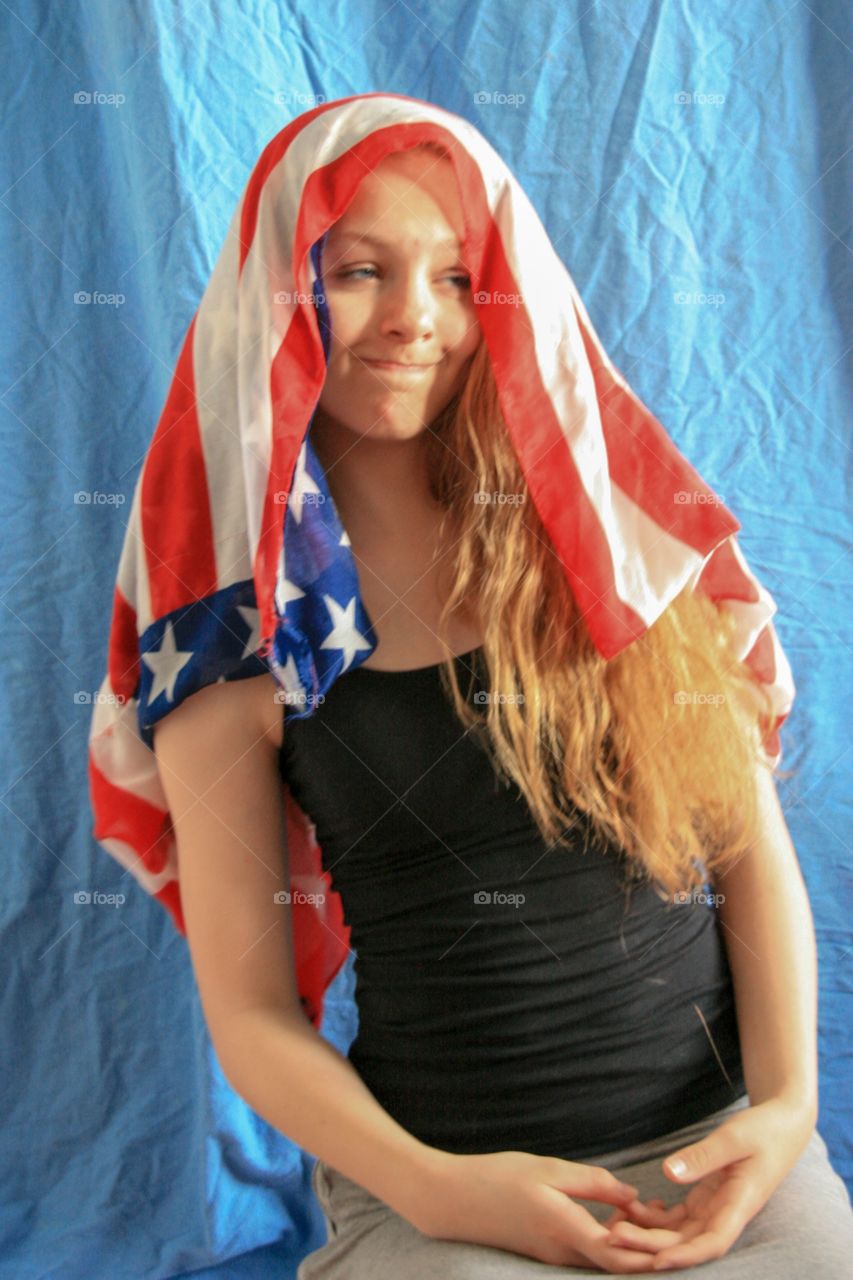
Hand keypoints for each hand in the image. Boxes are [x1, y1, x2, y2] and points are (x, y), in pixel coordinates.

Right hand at [414, 1147, 689, 1271]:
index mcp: (564, 1229)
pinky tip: (624, 1218)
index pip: (619, 1254)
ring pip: (604, 1258)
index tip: (683, 1243)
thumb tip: (632, 1195)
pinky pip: (588, 1252)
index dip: (652, 1254)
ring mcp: (554, 1254)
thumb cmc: (496, 1177)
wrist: (451, 1200)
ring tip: (662, 1219)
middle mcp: (562, 1251)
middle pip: (617, 1262)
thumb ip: (592, 1182)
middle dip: (651, 1250)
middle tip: (680, 1228)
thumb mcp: (547, 1169)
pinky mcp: (546, 1250)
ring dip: (634, 1245)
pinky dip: (612, 1240)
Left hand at [602, 1097, 816, 1270]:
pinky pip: (679, 1217)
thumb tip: (668, 1173)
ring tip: (615, 1223)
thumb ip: (703, 1156)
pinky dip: (656, 1216)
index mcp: (741, 1204)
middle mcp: (727, 1214)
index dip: (685, 1255)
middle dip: (652, 1244)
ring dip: (649, 1232)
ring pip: (680, 1232)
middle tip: (613, 1236)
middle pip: (689, 1242)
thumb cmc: (764, 1130)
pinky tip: (633, 1208)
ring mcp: (716, 1208)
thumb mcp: (734, 1137)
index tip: (655, 1260)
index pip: (713, 1242)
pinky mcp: (707, 1198)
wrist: (782, 1125)